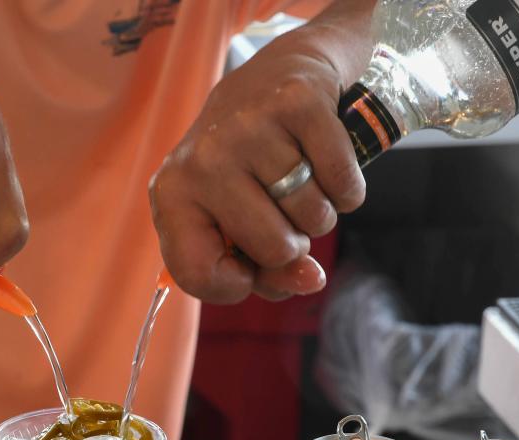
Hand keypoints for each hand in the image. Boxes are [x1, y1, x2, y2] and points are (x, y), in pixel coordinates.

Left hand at [150, 25, 366, 303]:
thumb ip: (266, 270)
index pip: (195, 272)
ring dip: (320, 212)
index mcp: (171, 194)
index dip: (232, 286)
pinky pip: (343, 183)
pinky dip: (347, 187)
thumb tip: (312, 280)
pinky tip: (327, 164)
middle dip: (292, 243)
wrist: (279, 75)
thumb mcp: (236, 218)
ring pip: (312, 217)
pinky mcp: (296, 104)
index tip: (247, 268)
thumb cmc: (250, 165)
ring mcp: (247, 129)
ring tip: (301, 180)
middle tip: (281, 208)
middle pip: (272, 248)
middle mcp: (201, 160)